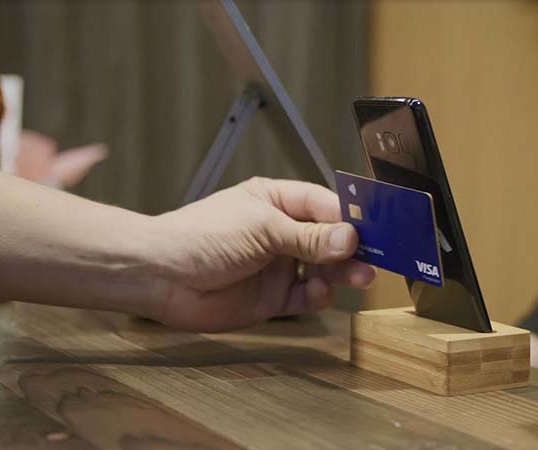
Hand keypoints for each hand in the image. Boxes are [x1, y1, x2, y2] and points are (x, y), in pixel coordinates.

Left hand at [147, 177, 375, 331]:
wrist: (162, 277)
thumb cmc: (200, 237)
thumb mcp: (262, 228)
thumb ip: (308, 237)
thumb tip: (350, 237)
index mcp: (275, 202)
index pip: (323, 205)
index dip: (349, 217)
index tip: (376, 227)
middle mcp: (279, 233)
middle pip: (328, 239)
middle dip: (352, 248)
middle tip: (374, 257)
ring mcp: (276, 266)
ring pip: (322, 269)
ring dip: (341, 273)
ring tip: (357, 277)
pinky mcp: (271, 298)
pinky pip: (305, 297)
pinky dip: (318, 297)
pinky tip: (320, 293)